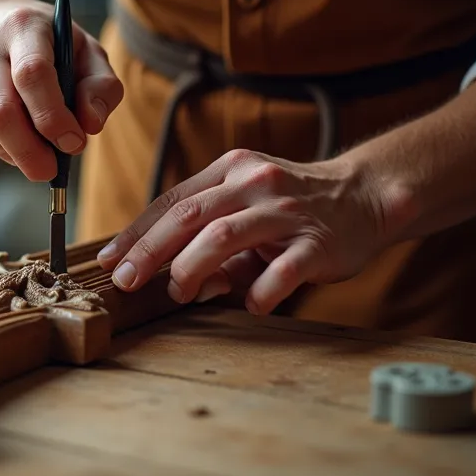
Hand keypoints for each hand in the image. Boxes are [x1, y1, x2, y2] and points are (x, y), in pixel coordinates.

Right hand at [0, 0, 123, 181]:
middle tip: (53, 170)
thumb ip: (101, 86)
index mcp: (23, 26)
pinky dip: (9, 149)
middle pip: (1, 111)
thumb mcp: (87, 51)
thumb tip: (90, 125)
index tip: (75, 142)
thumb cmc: (52, 42)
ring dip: (21, 154)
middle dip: (30, 151)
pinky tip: (25, 136)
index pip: (31, 74)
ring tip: (46, 154)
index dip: (53, 115)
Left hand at [95, 149, 402, 314]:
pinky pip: (282, 269)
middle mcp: (255, 183)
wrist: (366, 197)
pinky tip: (251, 304)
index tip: (109, 261)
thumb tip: (172, 279)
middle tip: (127, 281)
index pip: (172, 200)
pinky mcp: (318, 241)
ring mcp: (287, 210)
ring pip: (224, 235)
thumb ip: (208, 241)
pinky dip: (260, 290)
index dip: (137, 232)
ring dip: (192, 267)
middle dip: (150, 250)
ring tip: (180, 292)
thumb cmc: (292, 210)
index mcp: (231, 171)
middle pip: (189, 214)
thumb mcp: (245, 212)